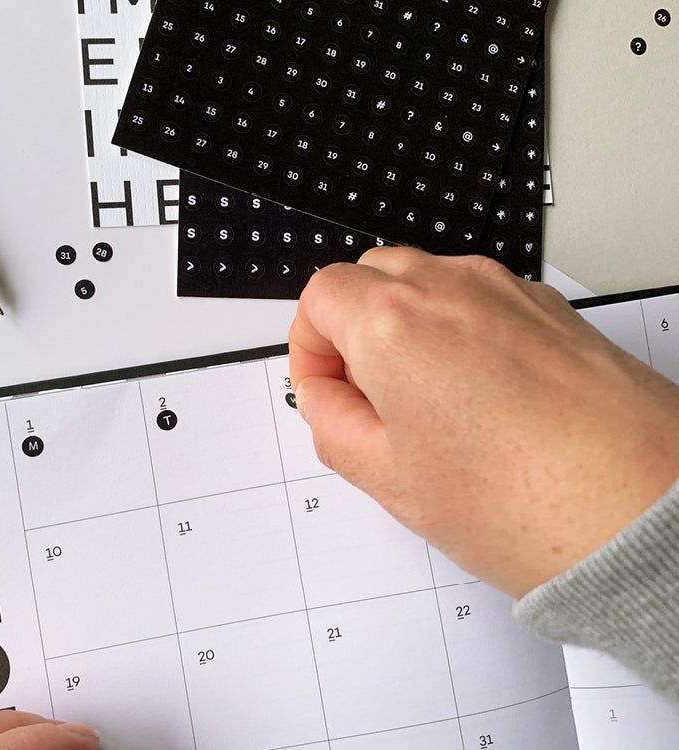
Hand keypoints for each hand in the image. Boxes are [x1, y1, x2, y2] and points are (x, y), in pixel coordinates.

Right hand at [289, 246, 678, 597]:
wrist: (641, 511)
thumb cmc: (522, 502)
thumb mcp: (387, 477)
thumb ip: (330, 423)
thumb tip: (324, 395)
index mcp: (395, 323)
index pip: (321, 295)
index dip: (310, 345)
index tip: (326, 387)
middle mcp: (451, 287)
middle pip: (372, 277)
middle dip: (353, 328)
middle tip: (368, 395)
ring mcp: (508, 291)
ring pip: (428, 282)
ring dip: (408, 326)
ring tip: (430, 402)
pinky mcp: (551, 308)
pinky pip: (481, 299)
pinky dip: (461, 329)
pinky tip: (482, 396)